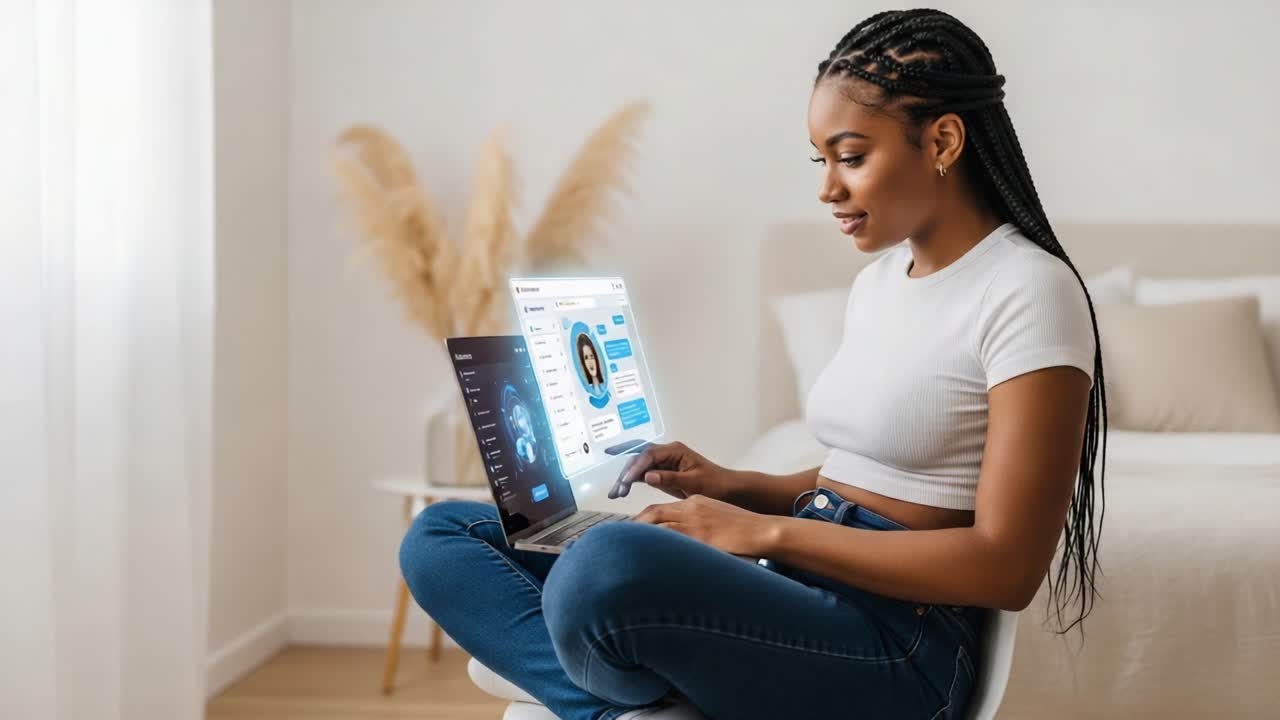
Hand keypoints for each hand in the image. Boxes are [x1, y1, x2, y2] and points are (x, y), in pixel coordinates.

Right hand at [608, 440, 735, 500]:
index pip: (649, 455)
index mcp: (675, 451)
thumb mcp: (694, 483)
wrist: (726, 490)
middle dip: (626, 472)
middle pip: (639, 457)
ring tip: (614, 493)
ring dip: (625, 477)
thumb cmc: (715, 484)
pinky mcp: (662, 473)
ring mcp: (663, 462)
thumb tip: (647, 476)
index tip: (627, 480)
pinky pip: (642, 474)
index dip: (636, 467)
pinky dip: (631, 482)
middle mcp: (667, 453)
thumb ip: (670, 478)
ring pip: (638, 466)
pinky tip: (620, 491)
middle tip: (617, 489)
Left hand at [633, 494, 777, 556]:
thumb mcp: (717, 520)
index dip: (642, 519)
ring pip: (658, 524)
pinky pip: (671, 538)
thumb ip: (698, 527)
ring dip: (640, 534)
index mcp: (695, 503)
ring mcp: (695, 522)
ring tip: (624, 547)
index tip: (630, 530)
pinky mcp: (700, 536)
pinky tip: (644, 552)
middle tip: (618, 538)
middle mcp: (691, 508)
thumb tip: (682, 543)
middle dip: (634, 525)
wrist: (761, 530)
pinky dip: (656, 543)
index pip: (660, 508)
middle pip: (654, 513)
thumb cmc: (744, 530)